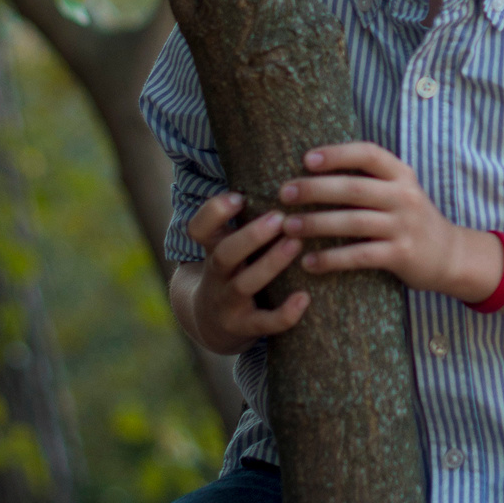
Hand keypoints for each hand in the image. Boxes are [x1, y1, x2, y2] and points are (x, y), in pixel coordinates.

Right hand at [179, 191, 309, 354]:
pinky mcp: (245, 327)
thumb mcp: (230, 243)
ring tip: (296, 243)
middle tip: (279, 217)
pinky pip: (264, 323)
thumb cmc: (236, 270)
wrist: (214, 323)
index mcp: (213, 249)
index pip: (199, 228)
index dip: (214, 212)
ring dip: (270, 263)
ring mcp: (229, 302)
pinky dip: (284, 313)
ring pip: (245, 284)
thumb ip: (249, 216)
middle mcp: (217, 274)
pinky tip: (304, 298)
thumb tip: (289, 175)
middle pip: (224, 253)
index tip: (238, 196)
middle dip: (250, 235)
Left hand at [277, 142, 503, 301]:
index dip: (336, 154)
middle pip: (353, 188)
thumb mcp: (400, 191)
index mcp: (402, 175)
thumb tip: (313, 171)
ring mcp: (404, 226)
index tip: (305, 160)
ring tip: (288, 227)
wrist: (450, 255)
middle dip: (314, 189)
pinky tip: (309, 263)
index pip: (367, 154)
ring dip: (316, 224)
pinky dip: (331, 260)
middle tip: (284, 194)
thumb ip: (369, 179)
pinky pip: (359, 256)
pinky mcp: (402, 255)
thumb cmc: (410, 220)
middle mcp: (405, 197)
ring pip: (352, 222)